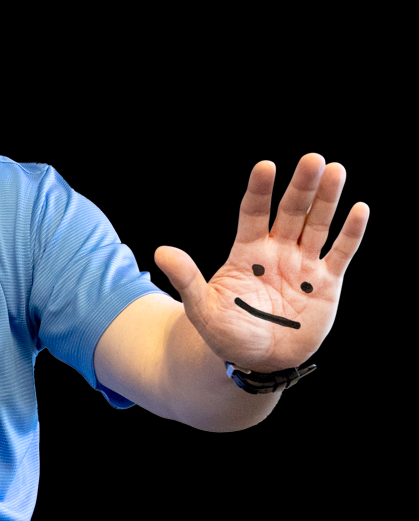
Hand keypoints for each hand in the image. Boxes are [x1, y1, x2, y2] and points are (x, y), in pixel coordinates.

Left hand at [153, 154, 368, 371]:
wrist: (257, 361)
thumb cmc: (226, 333)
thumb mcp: (202, 308)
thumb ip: (187, 279)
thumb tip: (161, 252)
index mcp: (246, 252)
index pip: (252, 213)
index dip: (259, 191)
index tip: (265, 166)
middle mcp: (276, 252)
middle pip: (291, 212)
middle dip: (301, 187)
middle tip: (312, 159)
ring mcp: (303, 265)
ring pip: (317, 225)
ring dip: (327, 200)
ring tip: (335, 171)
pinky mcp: (326, 283)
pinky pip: (340, 253)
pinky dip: (350, 233)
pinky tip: (359, 209)